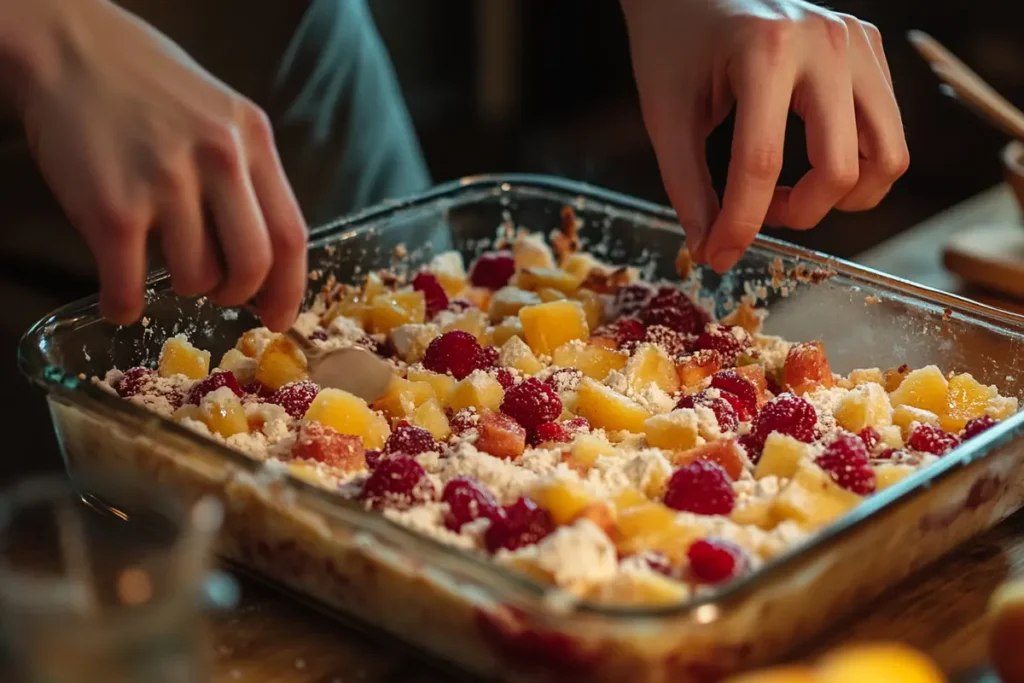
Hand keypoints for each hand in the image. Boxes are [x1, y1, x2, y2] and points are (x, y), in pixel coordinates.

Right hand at [7, 0, 306, 330]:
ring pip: (196, 278)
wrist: (66, 46)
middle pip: (252, 266)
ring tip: (164, 266)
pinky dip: (125, 306)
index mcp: (251, 139)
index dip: (289, 289)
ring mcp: (165, 183)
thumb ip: (246, 172)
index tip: (279, 316)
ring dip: (183, 291)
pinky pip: (130, 285)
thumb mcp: (220, 114)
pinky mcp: (112, 208)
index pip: (291, 235)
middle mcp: (218, 160)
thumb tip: (265, 253)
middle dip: (237, 295)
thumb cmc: (145, 85)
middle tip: (218, 293)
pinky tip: (121, 298)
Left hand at [621, 0, 909, 271]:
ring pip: (887, 155)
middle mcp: (826, 43)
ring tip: (792, 193)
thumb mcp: (667, 116)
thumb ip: (688, 188)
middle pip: (841, 167)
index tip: (719, 256)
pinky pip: (886, 133)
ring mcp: (858, 43)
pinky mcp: (871, 51)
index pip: (763, 163)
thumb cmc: (674, 46)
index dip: (741, 224)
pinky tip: (810, 163)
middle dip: (802, 213)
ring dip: (843, 197)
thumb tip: (711, 252)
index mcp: (765, 50)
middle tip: (765, 214)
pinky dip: (856, 166)